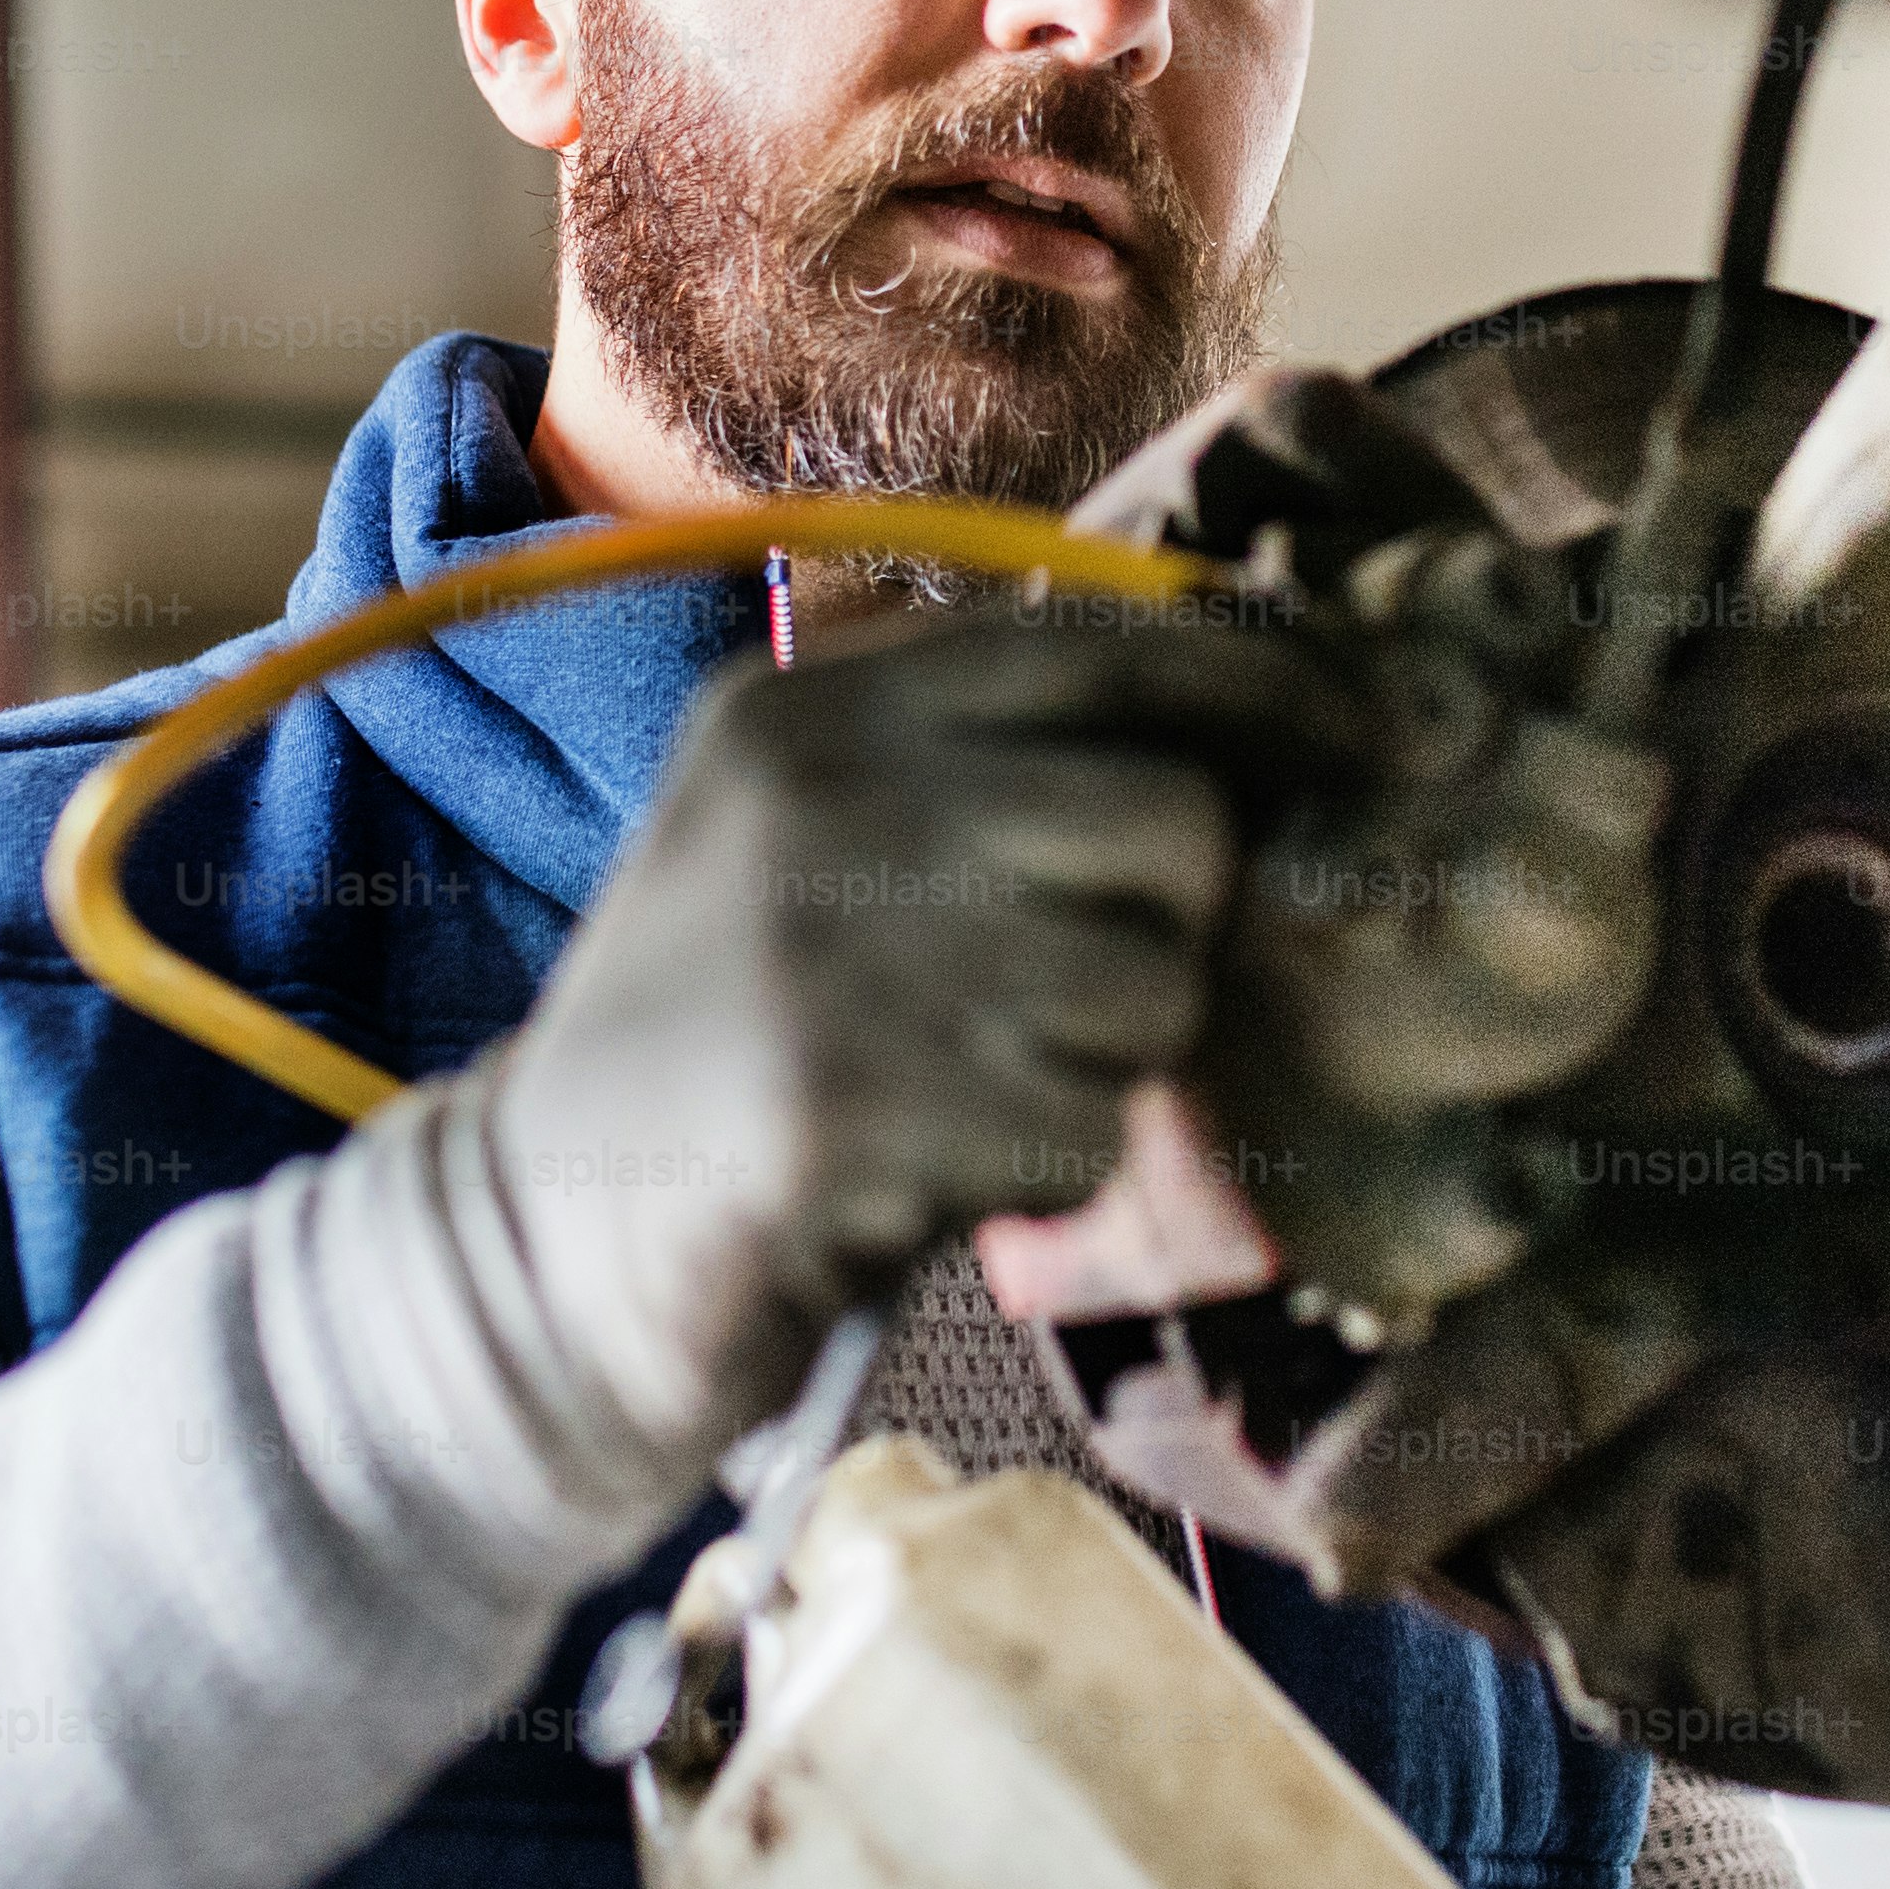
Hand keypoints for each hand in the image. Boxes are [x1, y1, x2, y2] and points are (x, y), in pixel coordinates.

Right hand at [476, 611, 1380, 1456]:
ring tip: (980, 1088)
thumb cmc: (729, 1040)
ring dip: (1106, 1069)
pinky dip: (1045, 1175)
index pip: (1101, 645)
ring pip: (1150, 988)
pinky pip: (1085, 1132)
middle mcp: (822, 798)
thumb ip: (977, 764)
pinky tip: (937, 1173)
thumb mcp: (807, 836)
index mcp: (813, 707)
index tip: (1355, 730)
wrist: (534, 1243)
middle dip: (1172, 927)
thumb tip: (1256, 719)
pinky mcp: (851, 1111)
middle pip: (1170, 823)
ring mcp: (832, 950)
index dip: (1257, 684)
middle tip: (1076, 994)